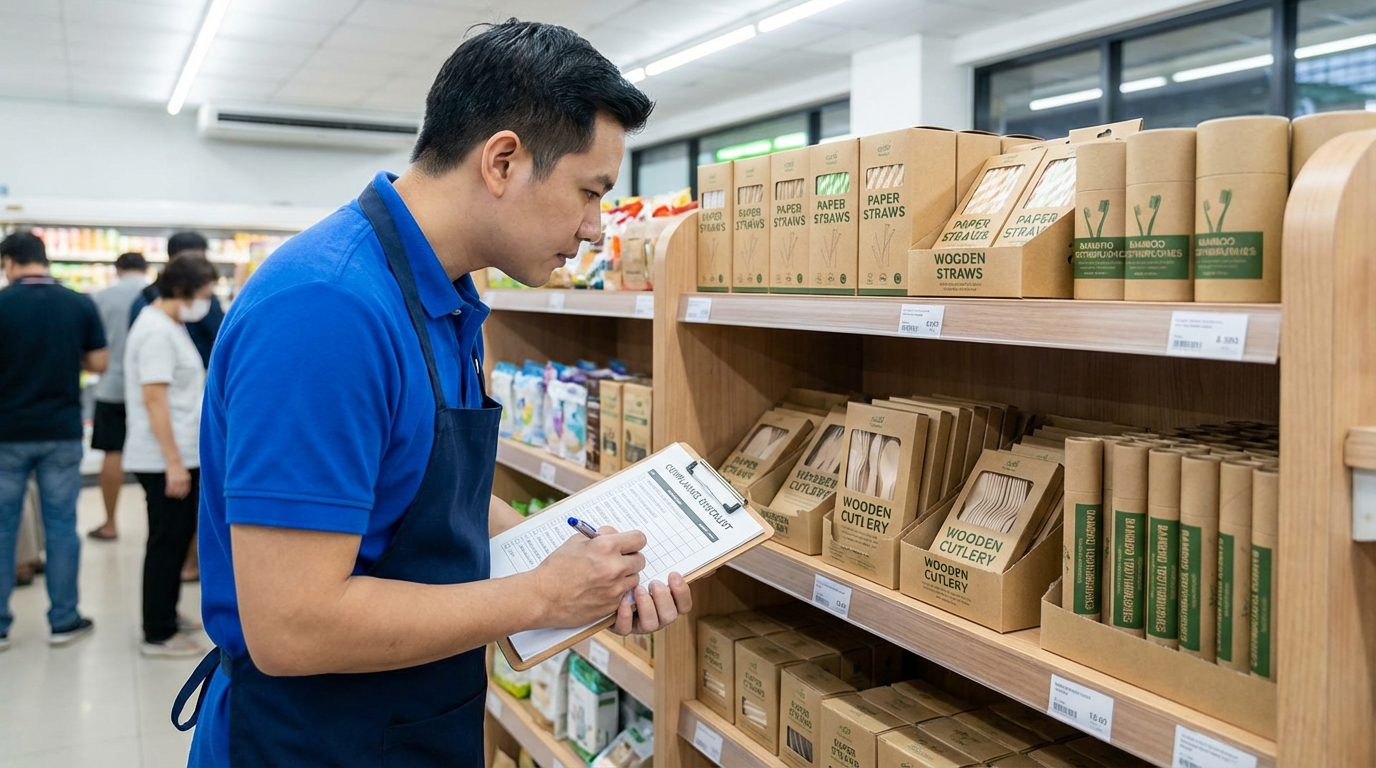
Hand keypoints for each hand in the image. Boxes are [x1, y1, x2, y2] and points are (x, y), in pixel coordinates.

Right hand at [165, 464, 190, 499]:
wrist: (175, 461)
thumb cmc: (179, 468)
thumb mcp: (184, 474)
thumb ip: (184, 480)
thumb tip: (183, 489)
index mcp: (187, 478)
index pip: (187, 489)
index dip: (184, 493)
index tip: (182, 497)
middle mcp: (183, 479)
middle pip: (181, 490)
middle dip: (178, 494)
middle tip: (176, 497)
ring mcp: (177, 479)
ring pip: (175, 489)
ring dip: (173, 494)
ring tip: (171, 496)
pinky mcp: (171, 478)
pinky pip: (170, 487)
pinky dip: (168, 491)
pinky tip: (167, 493)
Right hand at [531, 526, 645, 628]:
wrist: (542, 597)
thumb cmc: (556, 568)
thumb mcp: (576, 542)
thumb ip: (600, 536)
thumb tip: (614, 535)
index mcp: (606, 547)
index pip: (639, 539)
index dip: (633, 541)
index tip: (628, 544)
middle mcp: (615, 567)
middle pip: (640, 560)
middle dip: (630, 558)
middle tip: (617, 560)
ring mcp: (615, 588)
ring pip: (634, 578)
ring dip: (625, 576)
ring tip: (606, 576)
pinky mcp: (612, 605)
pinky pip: (625, 595)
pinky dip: (617, 592)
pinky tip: (601, 589)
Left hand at [611, 571, 691, 635]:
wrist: (605, 590)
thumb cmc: (630, 577)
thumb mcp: (645, 572)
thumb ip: (655, 567)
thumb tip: (668, 550)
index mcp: (668, 604)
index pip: (684, 605)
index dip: (682, 592)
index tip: (673, 574)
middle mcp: (657, 616)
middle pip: (670, 616)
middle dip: (664, 599)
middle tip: (654, 583)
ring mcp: (640, 624)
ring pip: (651, 625)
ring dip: (646, 606)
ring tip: (638, 589)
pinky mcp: (622, 628)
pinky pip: (626, 629)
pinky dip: (625, 615)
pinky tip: (623, 599)